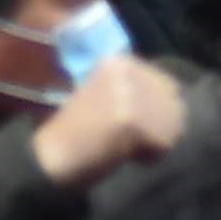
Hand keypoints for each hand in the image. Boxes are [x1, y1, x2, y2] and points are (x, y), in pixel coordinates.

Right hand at [31, 53, 187, 189]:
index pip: (165, 82)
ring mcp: (129, 93)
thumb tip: (173, 98)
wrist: (48, 157)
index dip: (157, 108)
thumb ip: (133, 89)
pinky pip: (162, 142)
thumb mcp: (103, 95)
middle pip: (172, 100)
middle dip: (161, 124)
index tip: (137, 128)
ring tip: (134, 151)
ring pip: (172, 122)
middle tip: (138, 143)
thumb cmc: (74, 132)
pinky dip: (151, 156)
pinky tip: (130, 158)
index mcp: (118, 60)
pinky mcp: (131, 120)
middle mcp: (126, 69)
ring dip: (158, 141)